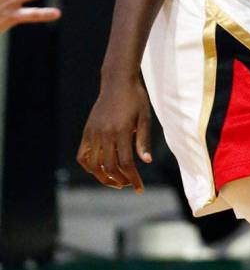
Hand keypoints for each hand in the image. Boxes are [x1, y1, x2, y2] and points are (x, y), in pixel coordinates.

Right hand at [77, 76, 151, 192]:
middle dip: (120, 181)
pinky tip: (99, 170)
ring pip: (94, 165)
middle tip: (129, 185)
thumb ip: (143, 140)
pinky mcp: (87, 131)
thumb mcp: (144, 117)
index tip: (139, 188)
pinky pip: (83, 155)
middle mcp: (105, 134)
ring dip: (104, 177)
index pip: (126, 163)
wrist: (117, 82)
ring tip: (116, 182)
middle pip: (109, 167)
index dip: (133, 178)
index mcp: (121, 131)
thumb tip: (146, 162)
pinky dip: (89, 166)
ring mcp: (93, 133)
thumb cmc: (136, 99)